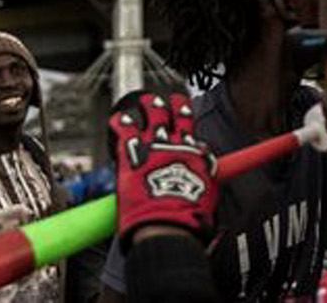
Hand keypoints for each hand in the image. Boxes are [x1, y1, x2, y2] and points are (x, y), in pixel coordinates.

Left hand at [110, 90, 218, 246]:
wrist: (166, 224)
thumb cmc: (188, 216)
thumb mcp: (209, 193)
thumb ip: (204, 175)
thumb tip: (205, 170)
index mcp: (193, 154)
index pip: (191, 129)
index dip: (186, 115)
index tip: (184, 110)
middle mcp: (173, 146)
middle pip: (173, 116)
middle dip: (170, 106)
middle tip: (167, 101)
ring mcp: (151, 148)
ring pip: (151, 117)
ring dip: (149, 106)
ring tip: (146, 101)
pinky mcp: (130, 157)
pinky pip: (125, 132)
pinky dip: (121, 123)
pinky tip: (117, 118)